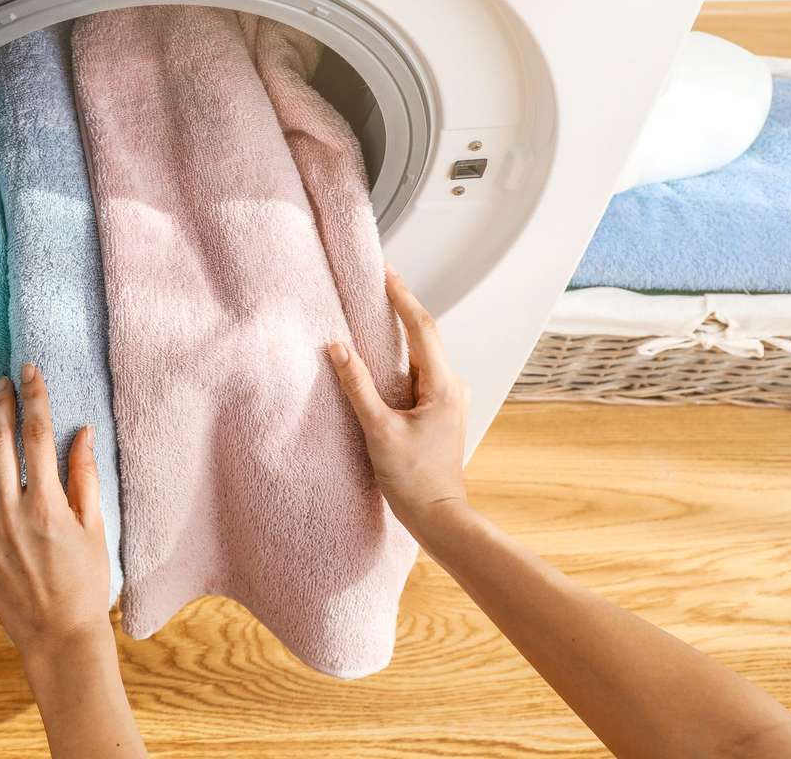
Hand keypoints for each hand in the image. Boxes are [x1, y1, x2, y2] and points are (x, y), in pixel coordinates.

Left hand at [0, 363, 112, 665]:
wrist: (57, 637)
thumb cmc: (86, 582)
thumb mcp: (96, 527)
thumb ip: (85, 475)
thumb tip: (81, 431)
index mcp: (45, 505)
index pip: (37, 435)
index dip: (33, 397)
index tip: (30, 371)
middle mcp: (10, 515)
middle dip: (0, 406)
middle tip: (3, 383)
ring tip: (10, 444)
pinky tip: (4, 498)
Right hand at [327, 266, 470, 540]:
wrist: (439, 516)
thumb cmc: (412, 480)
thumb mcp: (378, 430)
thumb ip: (357, 386)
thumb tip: (337, 348)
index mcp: (443, 386)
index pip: (422, 328)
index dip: (402, 297)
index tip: (386, 273)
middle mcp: (453, 387)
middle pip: (425, 336)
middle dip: (401, 309)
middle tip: (379, 283)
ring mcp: (450, 399)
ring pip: (423, 356)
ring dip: (401, 334)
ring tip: (377, 312)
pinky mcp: (442, 411)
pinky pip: (421, 374)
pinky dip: (402, 359)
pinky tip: (383, 358)